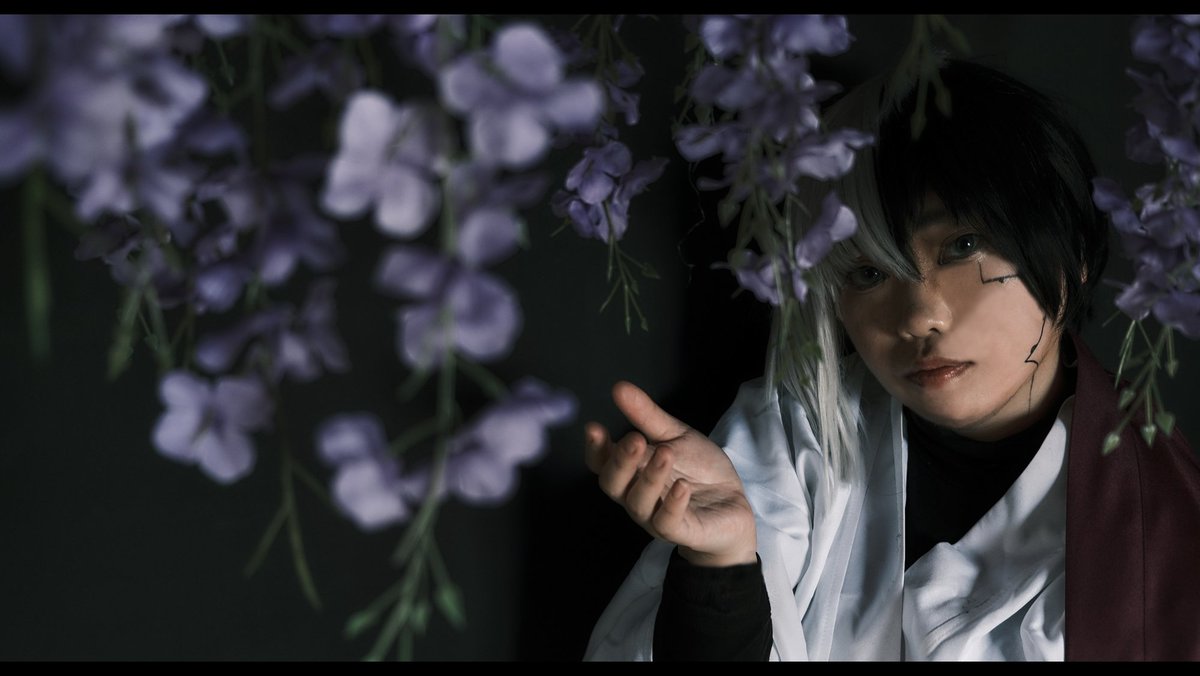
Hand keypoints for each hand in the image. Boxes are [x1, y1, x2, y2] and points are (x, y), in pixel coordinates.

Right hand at [584, 381, 756, 566]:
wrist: (734, 503)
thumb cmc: (699, 471)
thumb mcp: (676, 436)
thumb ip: (647, 416)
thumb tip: (619, 387)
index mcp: (631, 472)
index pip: (602, 463)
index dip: (595, 448)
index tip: (594, 428)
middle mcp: (636, 495)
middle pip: (613, 484)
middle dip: (620, 461)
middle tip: (634, 439)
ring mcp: (655, 517)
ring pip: (638, 502)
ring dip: (650, 477)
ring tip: (666, 453)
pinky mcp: (681, 531)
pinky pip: (667, 523)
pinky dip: (673, 504)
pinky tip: (682, 485)